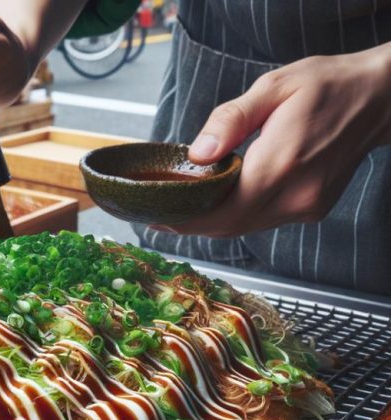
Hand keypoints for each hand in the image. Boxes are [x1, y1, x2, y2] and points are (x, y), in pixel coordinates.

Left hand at [162, 43, 390, 236]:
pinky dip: (236, 217)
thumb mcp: (274, 88)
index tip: (156, 218)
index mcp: (281, 164)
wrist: (379, 97)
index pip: (222, 210)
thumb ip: (230, 121)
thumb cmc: (327, 86)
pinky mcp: (311, 209)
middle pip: (230, 226)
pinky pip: (262, 221)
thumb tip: (198, 154)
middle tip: (160, 217)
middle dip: (191, 225)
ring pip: (245, 228)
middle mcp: (295, 195)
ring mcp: (305, 207)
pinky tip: (219, 204)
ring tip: (181, 212)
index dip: (185, 220)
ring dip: (212, 223)